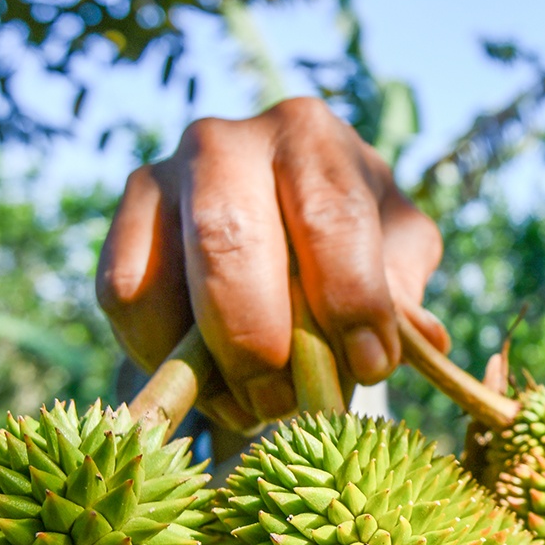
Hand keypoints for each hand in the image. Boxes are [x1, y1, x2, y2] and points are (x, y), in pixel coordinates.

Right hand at [96, 98, 447, 430]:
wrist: (282, 213)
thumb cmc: (353, 236)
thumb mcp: (396, 248)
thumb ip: (405, 287)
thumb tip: (423, 337)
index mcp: (309, 135)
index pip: (330, 217)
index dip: (351, 299)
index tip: (372, 366)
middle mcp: (225, 141)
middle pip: (229, 241)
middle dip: (258, 338)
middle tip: (289, 404)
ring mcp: (159, 177)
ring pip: (161, 279)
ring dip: (205, 364)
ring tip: (255, 409)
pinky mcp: (121, 226)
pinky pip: (124, 300)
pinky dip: (162, 358)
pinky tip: (216, 390)